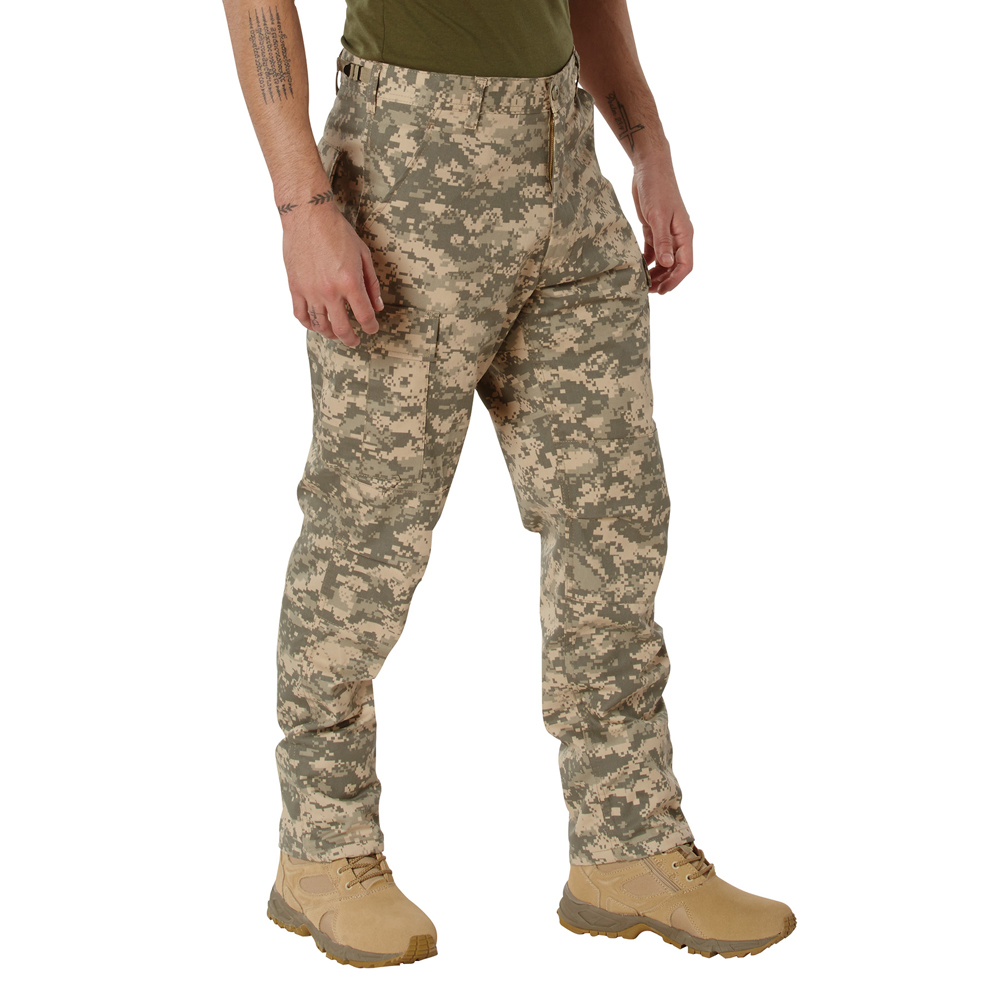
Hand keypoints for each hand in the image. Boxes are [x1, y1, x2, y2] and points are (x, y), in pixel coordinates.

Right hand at [282, 203, 382, 346]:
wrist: (308, 215)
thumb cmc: (338, 231)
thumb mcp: (363, 255)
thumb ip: (371, 283)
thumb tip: (377, 306)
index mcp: (350, 282)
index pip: (364, 316)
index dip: (371, 327)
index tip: (372, 329)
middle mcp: (330, 291)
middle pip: (342, 328)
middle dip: (351, 339)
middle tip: (355, 341)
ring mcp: (310, 291)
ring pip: (320, 326)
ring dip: (330, 334)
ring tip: (336, 333)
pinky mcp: (295, 287)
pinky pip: (301, 315)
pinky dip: (309, 324)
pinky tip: (317, 324)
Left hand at [631, 149, 692, 293]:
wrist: (650, 167)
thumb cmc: (656, 189)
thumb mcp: (658, 216)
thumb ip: (663, 241)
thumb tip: (668, 264)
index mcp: (684, 234)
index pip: (685, 264)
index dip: (675, 280)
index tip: (662, 291)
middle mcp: (678, 236)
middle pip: (675, 266)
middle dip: (664, 280)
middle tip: (647, 290)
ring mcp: (666, 232)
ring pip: (664, 260)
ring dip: (655, 272)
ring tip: (642, 282)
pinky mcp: (654, 228)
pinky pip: (653, 250)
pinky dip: (647, 261)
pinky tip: (638, 268)